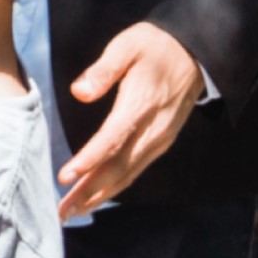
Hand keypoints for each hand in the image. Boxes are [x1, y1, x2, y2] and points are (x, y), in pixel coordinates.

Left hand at [60, 22, 208, 217]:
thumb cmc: (155, 46)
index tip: (65, 177)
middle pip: (118, 166)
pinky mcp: (161, 143)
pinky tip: (97, 197)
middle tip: (63, 210)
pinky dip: (115, 187)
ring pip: (127, 174)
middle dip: (89, 191)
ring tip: (73, 212)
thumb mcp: (128, 45)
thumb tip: (79, 91)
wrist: (195, 54)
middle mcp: (153, 128)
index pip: (113, 138)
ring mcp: (160, 139)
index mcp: (142, 103)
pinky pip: (136, 170)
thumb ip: (103, 69)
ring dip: (99, 196)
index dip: (89, 159)